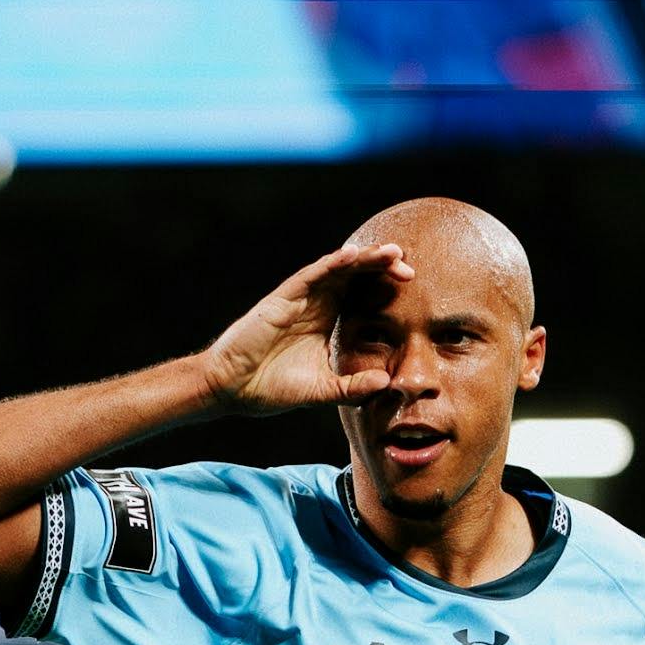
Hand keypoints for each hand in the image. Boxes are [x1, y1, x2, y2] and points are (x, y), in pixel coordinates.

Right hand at [196, 240, 414, 413]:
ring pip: (338, 268)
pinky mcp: (282, 299)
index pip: (363, 294)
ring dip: (364, 258)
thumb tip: (386, 384)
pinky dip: (332, 264)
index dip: (386, 286)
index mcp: (328, 319)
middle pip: (356, 275)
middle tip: (409, 268)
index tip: (412, 288)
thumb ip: (352, 388)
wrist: (232, 389)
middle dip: (382, 267)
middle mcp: (317, 302)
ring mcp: (300, 298)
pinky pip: (310, 275)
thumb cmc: (272, 387)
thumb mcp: (322, 391)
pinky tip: (352, 256)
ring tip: (390, 253)